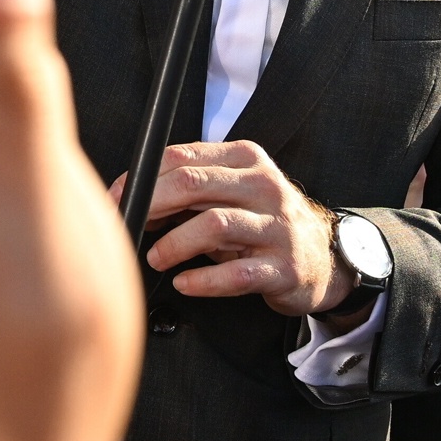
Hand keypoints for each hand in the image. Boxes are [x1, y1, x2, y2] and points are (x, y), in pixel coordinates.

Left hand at [114, 140, 349, 314]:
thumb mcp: (233, 193)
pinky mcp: (285, 268)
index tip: (118, 197)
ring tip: (156, 257)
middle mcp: (265, 186)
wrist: (323, 256)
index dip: (143, 177)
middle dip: (151, 204)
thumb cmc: (263, 221)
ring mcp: (277, 227)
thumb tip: (134, 196)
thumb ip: (190, 189)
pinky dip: (203, 281)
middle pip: (193, 184)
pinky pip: (237, 274)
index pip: (184, 157)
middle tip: (129, 224)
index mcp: (246, 159)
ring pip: (214, 225)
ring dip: (175, 243)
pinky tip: (184, 283)